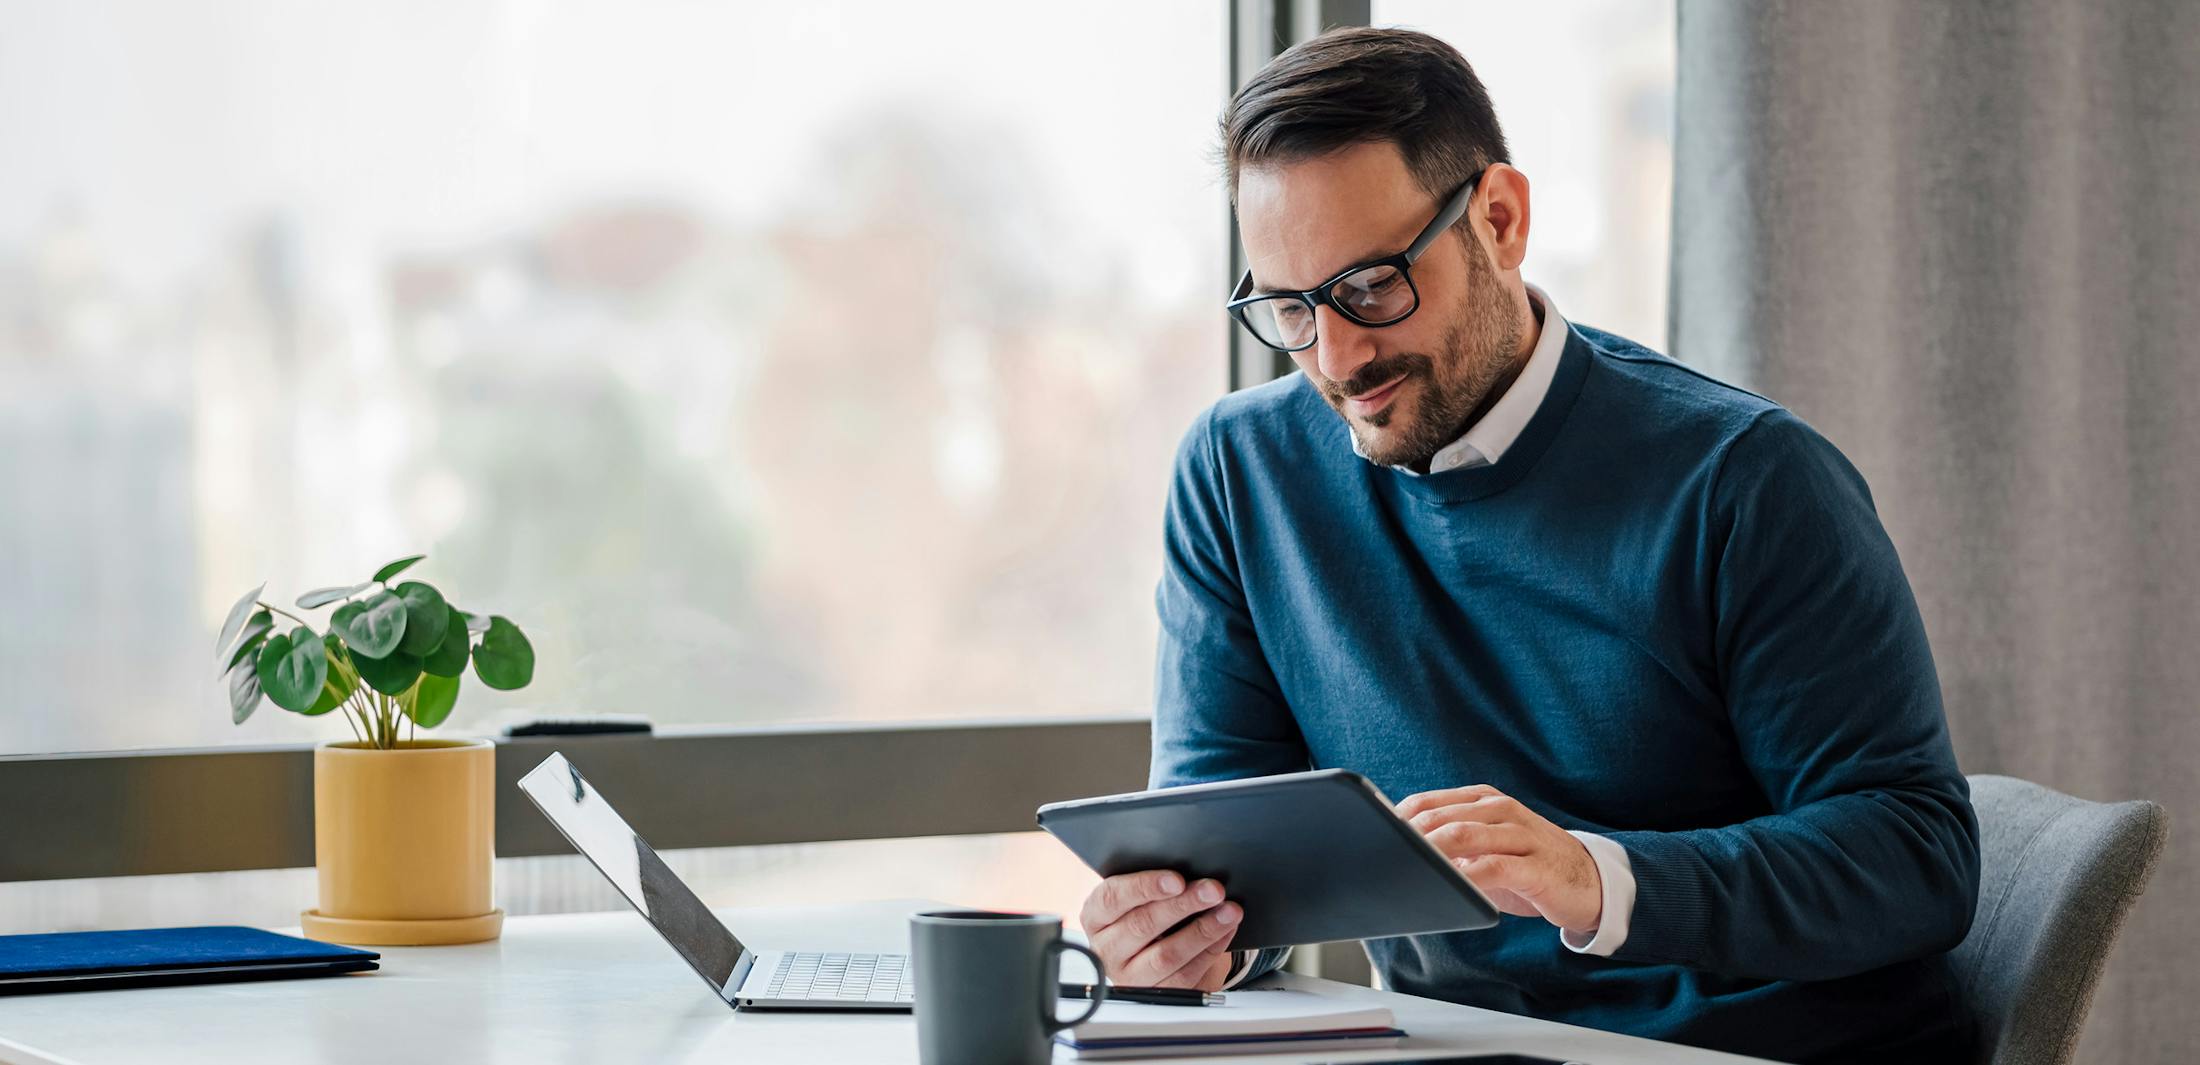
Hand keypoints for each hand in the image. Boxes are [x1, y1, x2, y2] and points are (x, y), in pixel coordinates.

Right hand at [1077, 869, 1241, 989]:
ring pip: (1166, 955)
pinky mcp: (1154, 995)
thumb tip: (1191, 871)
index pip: (1113, 899)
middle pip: (1142, 925)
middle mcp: (1106, 948)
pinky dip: (1210, 950)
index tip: (1177, 880)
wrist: (1151, 958)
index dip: (1144, 887)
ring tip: (1228, 911)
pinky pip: (1185, 975)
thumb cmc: (1145, 916)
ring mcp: (1128, 976)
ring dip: (1203, 930)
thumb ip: (1155, 886)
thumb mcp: (1138, 899)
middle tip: (1213, 890)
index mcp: (1096, 916)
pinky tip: (1224, 931)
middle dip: (1183, 905)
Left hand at [1396, 784, 1602, 934]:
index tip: (1371, 839)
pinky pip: (1495, 869)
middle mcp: (1501, 810)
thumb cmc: (1527, 866)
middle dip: (1408, 837)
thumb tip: (1400, 856)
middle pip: (1441, 817)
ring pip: (1465, 835)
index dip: (1396, 821)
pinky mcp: (1536, 867)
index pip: (1427, 802)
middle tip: (1382, 857)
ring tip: (1406, 868)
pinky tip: (1451, 887)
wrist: (1589, 882)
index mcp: (1483, 800)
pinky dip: (1468, 878)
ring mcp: (1521, 835)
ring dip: (1431, 853)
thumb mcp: (1487, 848)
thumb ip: (1451, 845)